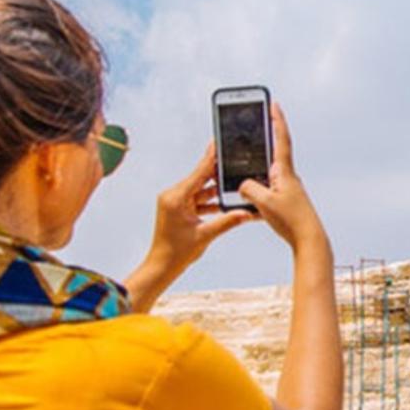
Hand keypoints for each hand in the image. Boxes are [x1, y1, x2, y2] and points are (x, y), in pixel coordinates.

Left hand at [149, 144, 255, 273]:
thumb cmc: (177, 252)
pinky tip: (226, 200)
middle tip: (233, 161)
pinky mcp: (179, 209)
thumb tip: (247, 212)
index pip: (198, 172)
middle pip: (200, 179)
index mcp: (176, 197)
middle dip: (217, 173)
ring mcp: (175, 202)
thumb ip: (228, 221)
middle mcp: (173, 196)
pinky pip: (198, 200)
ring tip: (234, 183)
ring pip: (201, 190)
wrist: (162, 266)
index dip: (210, 158)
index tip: (218, 143)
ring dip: (216, 190)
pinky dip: (211, 201)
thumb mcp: (206, 235)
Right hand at [238, 102, 327, 251]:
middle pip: (273, 152)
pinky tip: (248, 200)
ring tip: (242, 165)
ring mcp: (287, 188)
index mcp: (284, 171)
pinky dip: (256, 191)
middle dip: (262, 140)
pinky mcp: (285, 201)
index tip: (273, 104)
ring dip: (255, 170)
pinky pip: (266, 190)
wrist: (309, 239)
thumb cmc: (290, 220)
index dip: (276, 120)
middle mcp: (287, 177)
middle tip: (254, 124)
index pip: (281, 139)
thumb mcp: (264, 202)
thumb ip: (249, 189)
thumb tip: (243, 184)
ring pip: (266, 173)